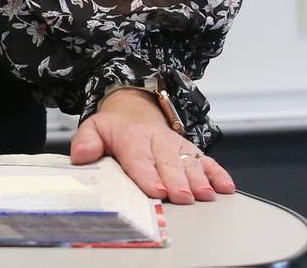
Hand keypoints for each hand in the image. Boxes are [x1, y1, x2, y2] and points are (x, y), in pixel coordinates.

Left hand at [69, 88, 235, 203]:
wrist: (135, 108)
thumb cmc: (115, 128)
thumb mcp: (94, 128)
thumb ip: (86, 142)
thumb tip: (80, 156)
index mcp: (132, 138)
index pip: (139, 158)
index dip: (148, 174)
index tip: (156, 189)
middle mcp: (158, 141)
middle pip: (168, 163)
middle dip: (176, 180)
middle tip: (183, 197)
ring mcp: (176, 146)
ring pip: (190, 162)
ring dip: (199, 179)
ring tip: (206, 195)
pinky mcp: (190, 150)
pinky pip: (207, 160)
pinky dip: (218, 173)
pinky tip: (226, 187)